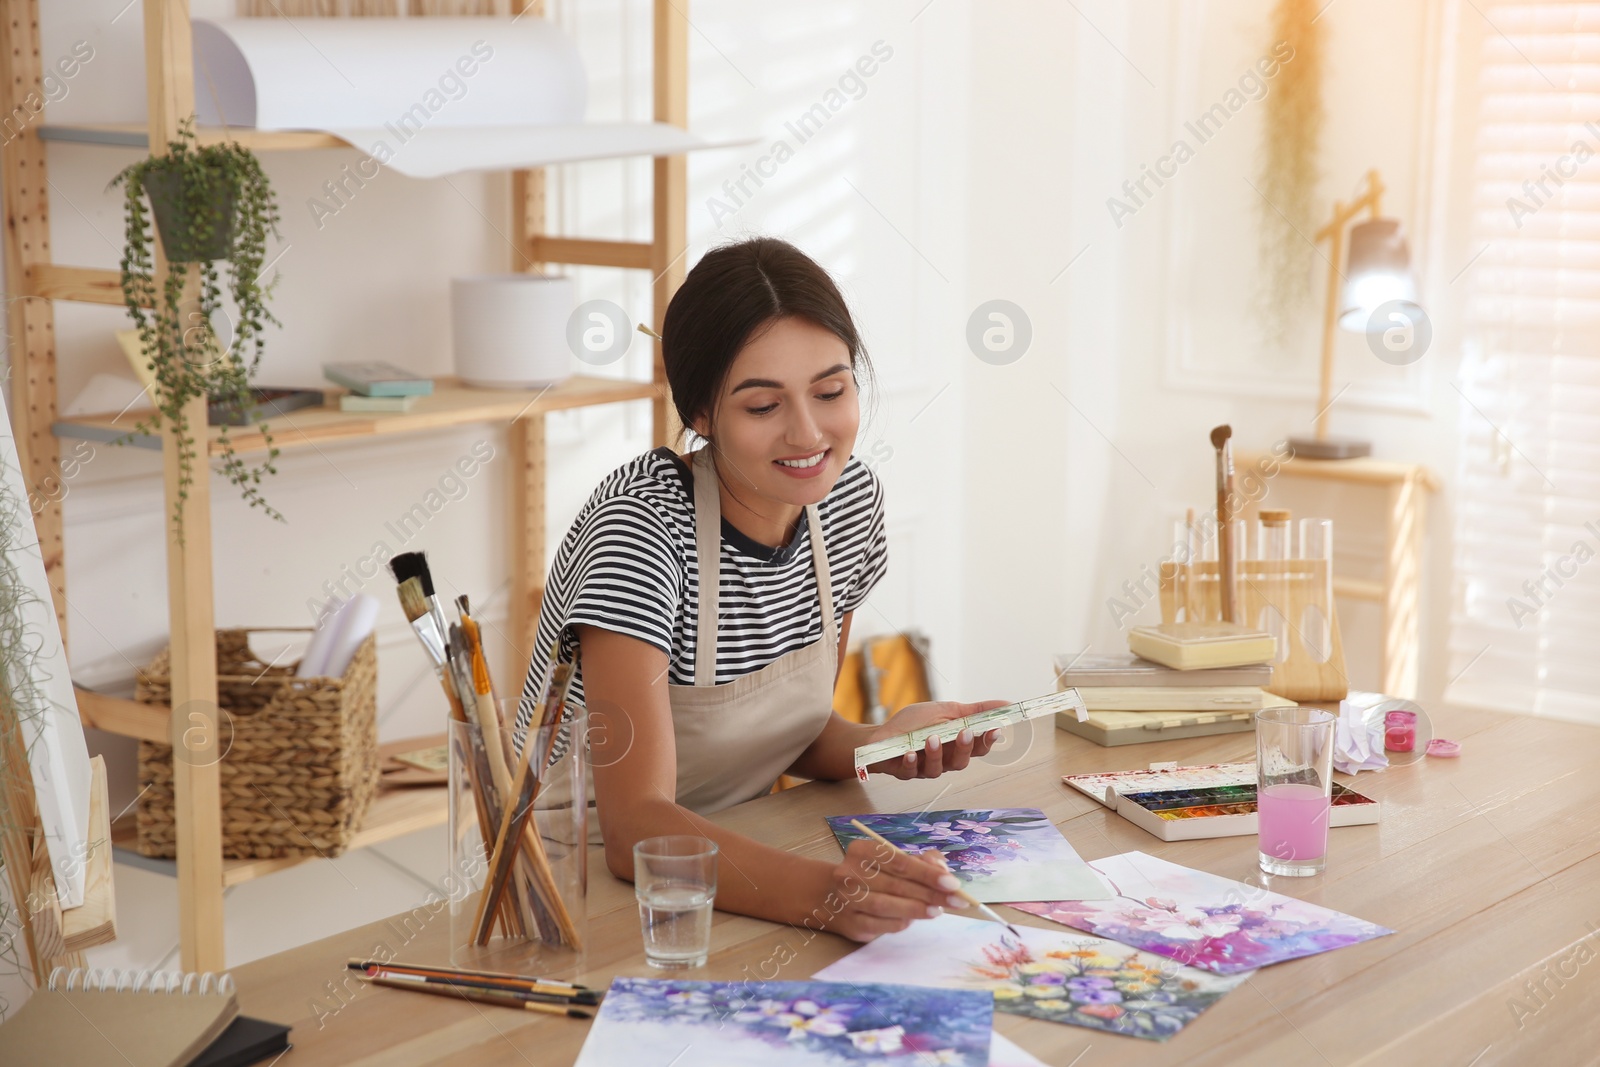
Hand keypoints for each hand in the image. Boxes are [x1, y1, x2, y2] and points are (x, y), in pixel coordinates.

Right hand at [825, 838, 969, 941]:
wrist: (830, 896)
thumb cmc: (871, 875)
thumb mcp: (891, 861)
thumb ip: (919, 861)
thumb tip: (943, 869)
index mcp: (861, 851)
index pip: (898, 860)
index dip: (927, 872)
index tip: (952, 883)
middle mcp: (849, 873)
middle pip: (895, 884)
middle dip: (930, 893)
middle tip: (955, 900)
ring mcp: (846, 900)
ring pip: (886, 906)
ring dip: (917, 909)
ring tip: (938, 911)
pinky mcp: (850, 923)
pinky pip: (880, 925)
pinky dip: (901, 923)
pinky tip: (914, 919)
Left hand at [866, 699, 1008, 779]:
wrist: (880, 735)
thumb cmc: (914, 723)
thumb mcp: (945, 710)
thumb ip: (975, 711)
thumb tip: (1006, 703)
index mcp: (956, 744)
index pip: (978, 748)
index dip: (987, 741)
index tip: (994, 729)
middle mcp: (944, 760)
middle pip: (962, 762)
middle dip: (964, 748)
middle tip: (963, 733)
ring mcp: (925, 768)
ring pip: (938, 769)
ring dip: (936, 753)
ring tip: (931, 738)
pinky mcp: (905, 772)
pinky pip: (911, 771)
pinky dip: (911, 762)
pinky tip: (908, 752)